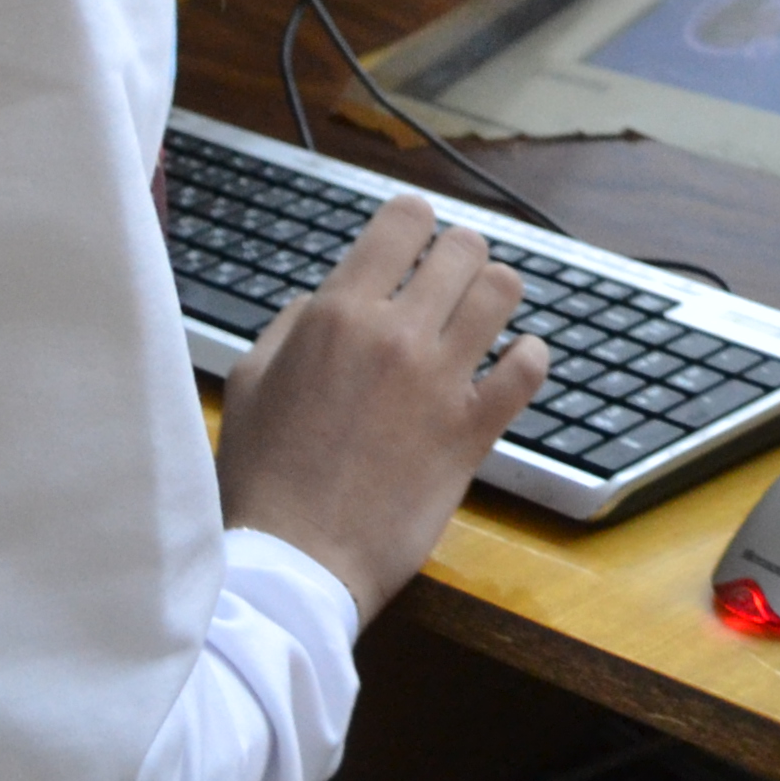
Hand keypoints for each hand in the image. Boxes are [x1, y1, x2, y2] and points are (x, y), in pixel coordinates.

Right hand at [213, 200, 547, 622]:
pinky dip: (528, 357)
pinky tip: (511, 365)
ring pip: (503, 291)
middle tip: (447, 285)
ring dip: (494, 296)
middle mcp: (397, 334)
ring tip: (480, 319)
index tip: (413, 243)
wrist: (295, 561)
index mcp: (338, 313)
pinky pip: (529, 366)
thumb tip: (329, 299)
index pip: (404, 219)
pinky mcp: (474, 429)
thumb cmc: (262, 477)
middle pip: (463, 247)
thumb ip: (293, 325)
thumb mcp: (250, 381)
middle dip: (458, 257)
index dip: (414, 223)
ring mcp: (442, 380)